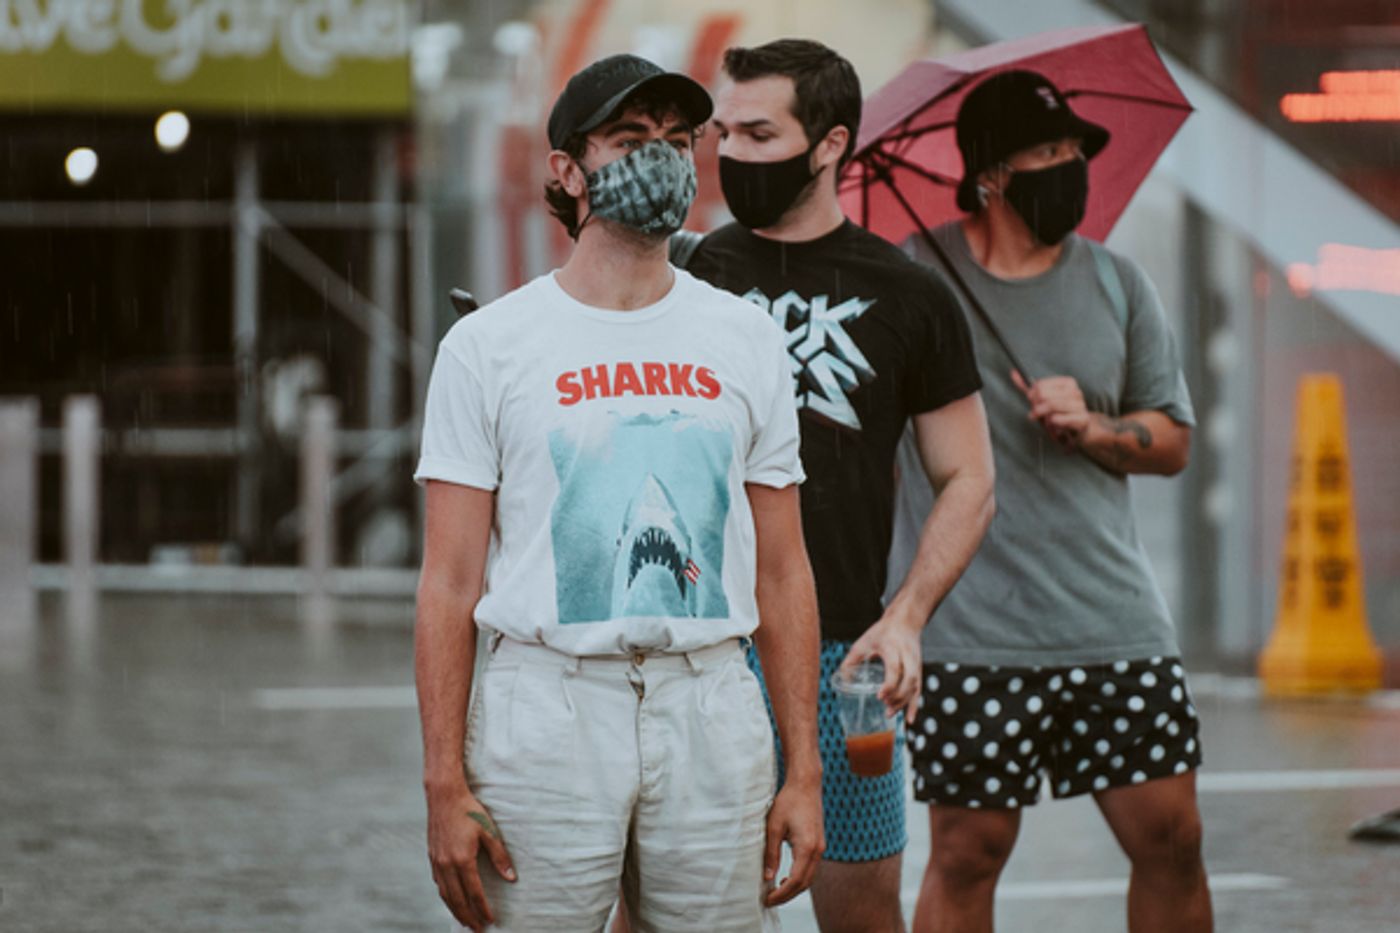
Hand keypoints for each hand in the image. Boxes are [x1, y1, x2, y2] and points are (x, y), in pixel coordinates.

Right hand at [426, 786, 515, 930]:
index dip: (482, 909)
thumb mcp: (489, 831)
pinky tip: (452, 900)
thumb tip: (511, 878)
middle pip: (457, 899)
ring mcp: (437, 862)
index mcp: (462, 860)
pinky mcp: (432, 857)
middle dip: (468, 917)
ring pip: (445, 894)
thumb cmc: (469, 811)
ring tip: (465, 922)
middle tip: (478, 930)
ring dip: (455, 910)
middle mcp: (447, 864)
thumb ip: (500, 856)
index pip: (474, 892)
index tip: (490, 921)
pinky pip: (439, 884)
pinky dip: (446, 897)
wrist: (444, 796)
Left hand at [762, 779, 823, 905]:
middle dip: (788, 895)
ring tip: (776, 893)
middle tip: (770, 900)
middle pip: (805, 883)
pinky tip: (787, 878)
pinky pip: (811, 868)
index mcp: (807, 847)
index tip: (767, 900)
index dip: (781, 894)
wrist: (805, 784)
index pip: (796, 881)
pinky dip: (800, 877)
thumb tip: (767, 877)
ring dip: (794, 888)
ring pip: (810, 877)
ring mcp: (820, 847)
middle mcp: (818, 850)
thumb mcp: (773, 827)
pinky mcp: (819, 843)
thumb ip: (771, 853)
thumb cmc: (788, 801)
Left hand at [841, 613, 922, 722]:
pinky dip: (914, 705)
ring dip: (904, 702)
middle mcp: (908, 657)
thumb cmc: (882, 632)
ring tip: (889, 713)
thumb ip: (852, 659)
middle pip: (909, 680)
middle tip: (884, 705)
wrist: (906, 621)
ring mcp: (916, 664)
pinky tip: (909, 720)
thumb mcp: (864, 642)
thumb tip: (842, 680)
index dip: (889, 684)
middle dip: (898, 695)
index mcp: (894, 648)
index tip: (879, 695)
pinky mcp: (919, 670)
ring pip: (915, 687)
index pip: (895, 669)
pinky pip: (918, 690)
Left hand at [1011, 369, 1089, 449]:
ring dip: (1044, 418)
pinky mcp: (1082, 419)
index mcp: (1067, 383)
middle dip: (1037, 408)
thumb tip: (1013, 373)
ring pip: (1051, 407)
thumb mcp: (1042, 400)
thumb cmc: (1059, 414)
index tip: (1033, 404)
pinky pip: (1058, 419)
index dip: (1032, 396)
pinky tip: (1056, 428)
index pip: (1040, 385)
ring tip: (1048, 422)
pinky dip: (1052, 425)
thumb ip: (1028, 388)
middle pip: (1044, 396)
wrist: (1079, 430)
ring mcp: (1080, 405)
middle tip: (1038, 415)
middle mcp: (1075, 392)